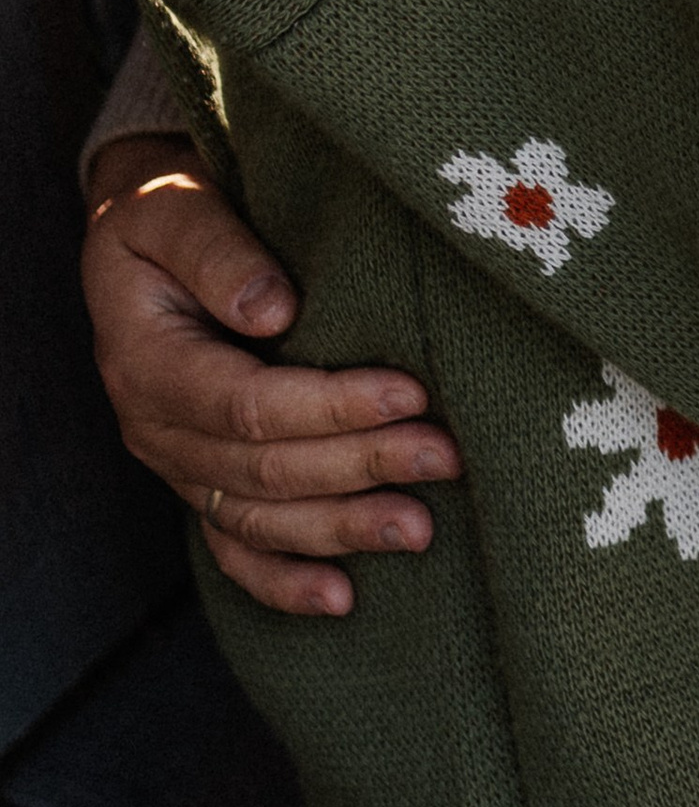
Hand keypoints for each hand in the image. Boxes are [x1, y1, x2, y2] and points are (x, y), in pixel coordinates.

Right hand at [82, 134, 459, 616]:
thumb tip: (272, 309)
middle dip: (361, 465)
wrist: (142, 243)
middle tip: (447, 456)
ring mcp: (179, 464)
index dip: (329, 405)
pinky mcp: (202, 483)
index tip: (409, 392)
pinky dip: (284, 583)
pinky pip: (235, 550)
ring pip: (259, 518)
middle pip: (264, 467)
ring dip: (342, 528)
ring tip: (421, 528)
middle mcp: (157, 427)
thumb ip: (217, 252)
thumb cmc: (167, 213)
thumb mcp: (172, 207)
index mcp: (147, 361)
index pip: (246, 403)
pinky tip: (343, 600)